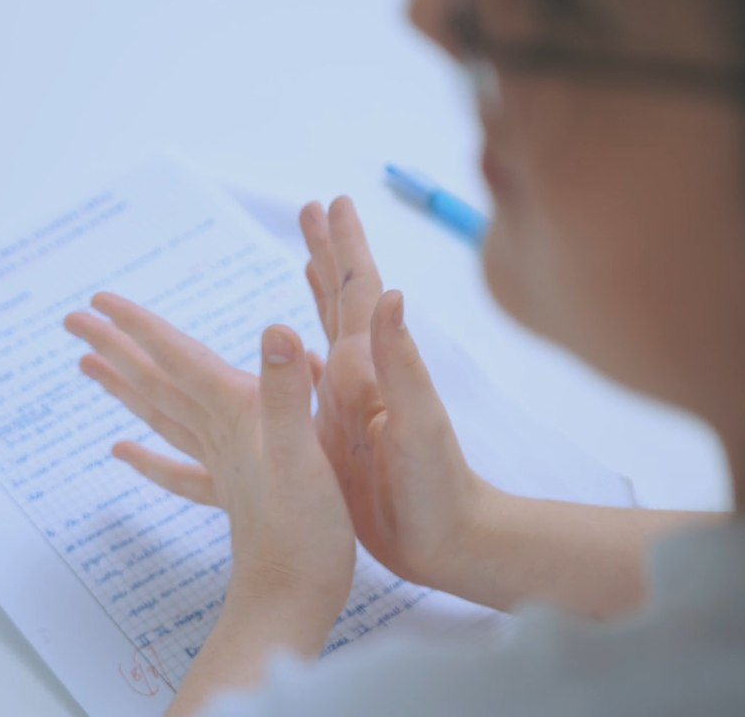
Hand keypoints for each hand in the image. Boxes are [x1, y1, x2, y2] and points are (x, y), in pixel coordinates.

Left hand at [63, 294, 354, 614]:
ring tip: (87, 365)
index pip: (177, 358)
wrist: (295, 607)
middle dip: (117, 347)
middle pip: (156, 381)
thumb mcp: (303, 457)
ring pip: (162, 416)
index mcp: (236, 415)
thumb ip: (287, 397)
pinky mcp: (234, 494)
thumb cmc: (305, 536)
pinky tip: (121, 451)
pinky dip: (149, 456)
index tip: (98, 300)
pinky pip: (180, 468)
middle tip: (73, 318)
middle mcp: (221, 435)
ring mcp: (223, 466)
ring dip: (127, 387)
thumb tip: (276, 333)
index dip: (141, 326)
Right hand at [298, 197, 498, 589]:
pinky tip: (296, 347)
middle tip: (310, 209)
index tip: (330, 202)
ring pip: (327, 331)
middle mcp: (361, 375)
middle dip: (326, 253)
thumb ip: (402, 362)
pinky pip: (314, 379)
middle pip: (340, 299)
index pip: (357, 292)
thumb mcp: (418, 424)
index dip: (343, 246)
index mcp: (372, 367)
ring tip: (306, 258)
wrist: (448, 542)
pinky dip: (303, 353)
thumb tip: (391, 294)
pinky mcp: (338, 432)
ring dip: (317, 292)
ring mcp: (350, 402)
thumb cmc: (437, 488)